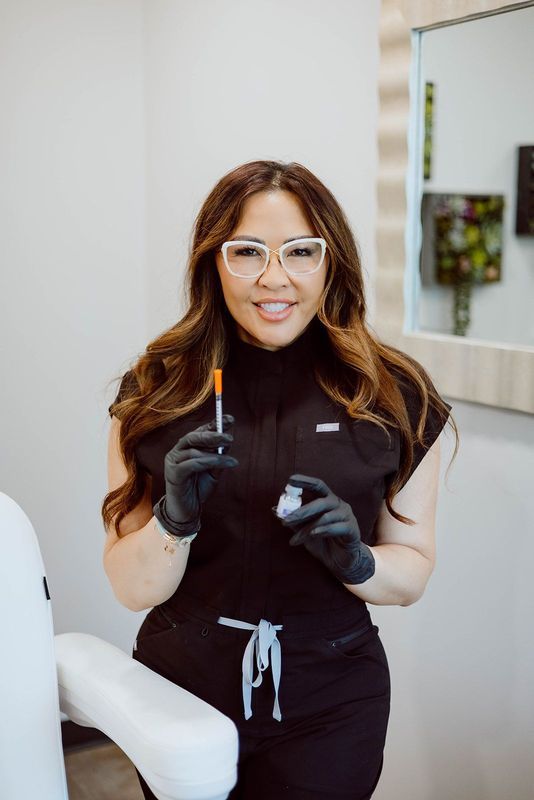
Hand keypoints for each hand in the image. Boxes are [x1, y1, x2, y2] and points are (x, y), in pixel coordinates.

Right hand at [153, 413, 237, 536]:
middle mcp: (177, 451)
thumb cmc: (198, 489)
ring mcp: (173, 461)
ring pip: (194, 450)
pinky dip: (208, 462)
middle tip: (230, 437)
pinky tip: (222, 463)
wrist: (187, 512)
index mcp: (187, 448)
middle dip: (213, 434)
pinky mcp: (173, 473)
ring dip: (215, 453)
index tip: (230, 419)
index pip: (200, 431)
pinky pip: (192, 464)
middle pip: (194, 436)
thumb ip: (218, 458)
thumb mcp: (213, 472)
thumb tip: (227, 444)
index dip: (214, 423)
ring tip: (230, 458)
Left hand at [279, 474, 374, 584]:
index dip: (305, 481)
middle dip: (301, 511)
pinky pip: (336, 527)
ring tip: (295, 539)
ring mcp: (347, 516)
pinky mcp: (352, 529)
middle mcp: (339, 505)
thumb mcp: (305, 531)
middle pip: (320, 501)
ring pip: (325, 517)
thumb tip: (275, 510)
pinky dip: (322, 530)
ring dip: (307, 528)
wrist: (341, 562)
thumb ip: (294, 521)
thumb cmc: (323, 542)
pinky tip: (312, 535)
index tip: (290, 480)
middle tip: (286, 520)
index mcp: (328, 501)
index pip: (318, 486)